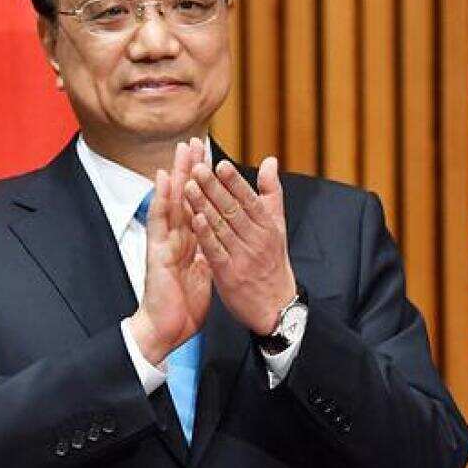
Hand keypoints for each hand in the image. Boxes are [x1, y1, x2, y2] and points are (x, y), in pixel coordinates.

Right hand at [127, 139, 212, 364]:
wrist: (169, 329)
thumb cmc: (184, 303)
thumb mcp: (205, 271)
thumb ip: (209, 250)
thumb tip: (219, 236)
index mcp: (190, 241)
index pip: (199, 204)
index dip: (205, 182)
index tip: (212, 157)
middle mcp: (176, 236)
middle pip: (185, 196)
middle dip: (190, 169)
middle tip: (195, 140)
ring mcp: (164, 241)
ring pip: (171, 201)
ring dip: (176, 174)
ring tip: (180, 149)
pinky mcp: (157, 251)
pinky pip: (159, 221)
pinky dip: (162, 198)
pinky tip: (164, 179)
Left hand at [183, 155, 295, 335]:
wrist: (276, 306)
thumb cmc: (273, 262)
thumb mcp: (278, 225)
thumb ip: (271, 192)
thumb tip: (270, 160)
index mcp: (268, 226)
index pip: (249, 199)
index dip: (234, 181)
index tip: (219, 164)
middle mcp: (257, 239)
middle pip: (233, 209)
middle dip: (214, 188)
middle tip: (196, 169)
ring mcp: (243, 257)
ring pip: (222, 227)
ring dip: (204, 206)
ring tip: (188, 187)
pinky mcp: (230, 274)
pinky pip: (216, 251)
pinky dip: (205, 235)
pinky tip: (194, 219)